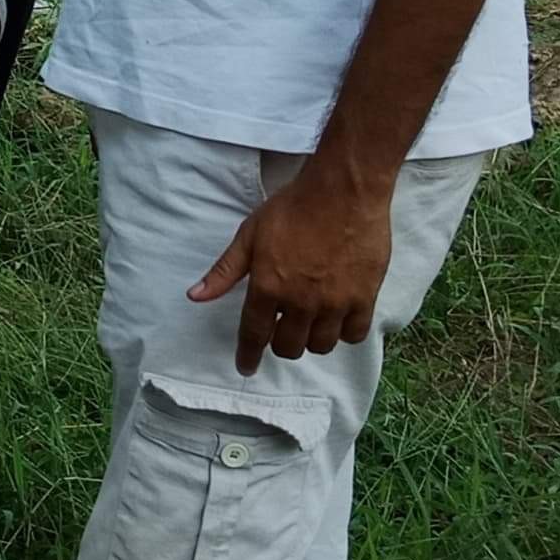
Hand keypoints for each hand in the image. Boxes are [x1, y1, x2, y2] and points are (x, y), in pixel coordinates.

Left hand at [188, 159, 396, 375]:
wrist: (343, 192)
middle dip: (281, 344)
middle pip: (289, 347)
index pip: (253, 334)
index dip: (247, 355)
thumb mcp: (249, 235)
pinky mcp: (364, 298)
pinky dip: (343, 333)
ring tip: (309, 323)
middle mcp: (300, 302)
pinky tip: (338, 320)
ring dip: (311, 340)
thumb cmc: (292, 208)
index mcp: (268, 286)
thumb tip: (195, 296)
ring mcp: (335, 302)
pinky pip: (353, 335)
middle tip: (281, 330)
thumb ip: (224, 270)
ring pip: (320, 345)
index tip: (245, 368)